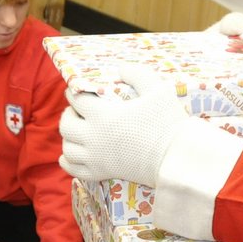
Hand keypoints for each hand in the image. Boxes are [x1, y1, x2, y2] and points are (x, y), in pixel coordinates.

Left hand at [59, 66, 186, 184]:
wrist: (175, 158)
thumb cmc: (168, 122)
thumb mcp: (156, 90)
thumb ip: (137, 74)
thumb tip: (120, 68)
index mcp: (103, 115)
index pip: (77, 100)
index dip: (73, 92)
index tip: (74, 90)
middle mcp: (94, 137)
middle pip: (66, 124)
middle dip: (68, 113)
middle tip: (76, 110)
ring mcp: (96, 157)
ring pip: (67, 147)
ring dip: (68, 136)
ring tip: (76, 131)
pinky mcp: (102, 173)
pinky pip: (74, 169)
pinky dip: (67, 161)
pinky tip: (69, 155)